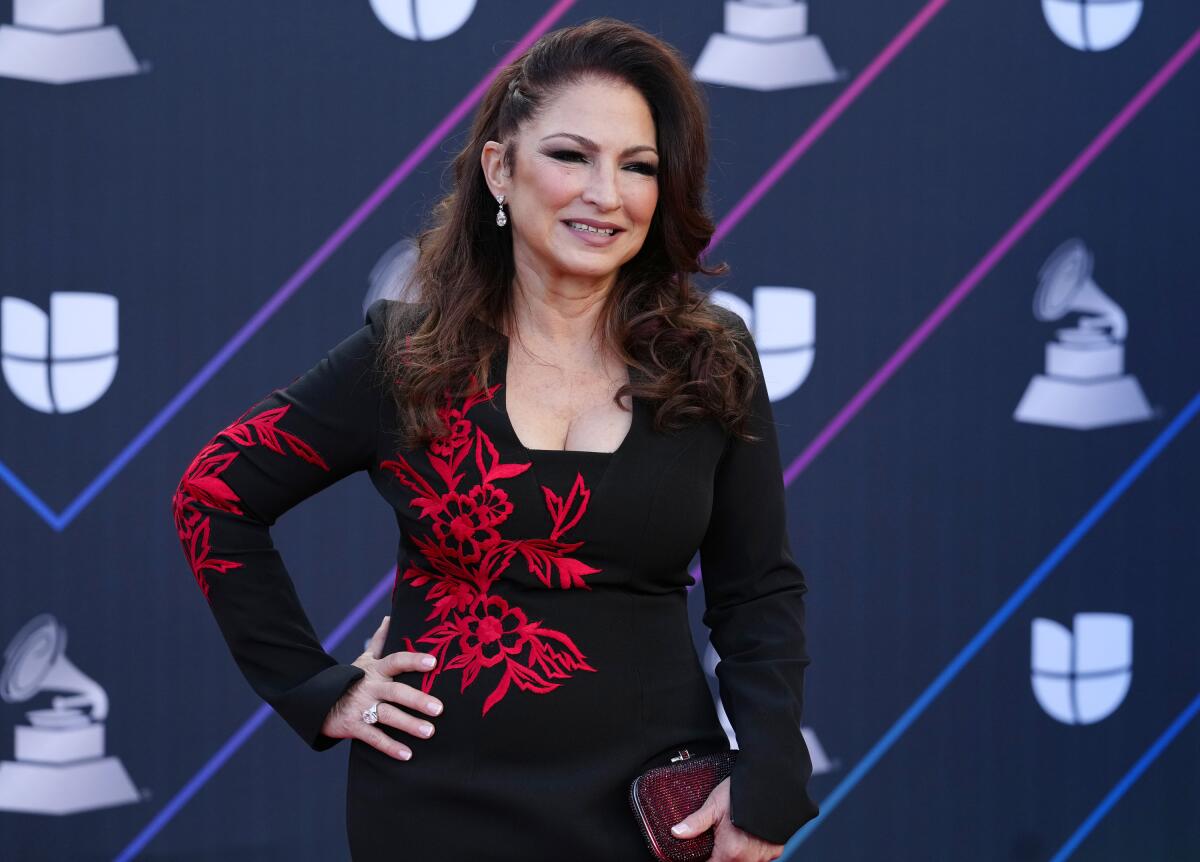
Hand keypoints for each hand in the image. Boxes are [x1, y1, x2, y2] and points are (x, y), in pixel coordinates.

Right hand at [319, 615, 443, 760]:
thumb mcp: (364, 660)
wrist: (318, 702)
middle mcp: (370, 687)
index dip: (414, 660)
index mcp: (375, 670)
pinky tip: (407, 755)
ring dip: (409, 724)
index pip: (396, 661)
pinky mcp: (353, 726)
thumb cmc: (351, 680)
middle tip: (439, 709)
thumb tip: (390, 616)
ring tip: (429, 732)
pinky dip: (390, 747)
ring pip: (387, 715)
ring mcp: (361, 707)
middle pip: (396, 691)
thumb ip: (380, 640)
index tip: (433, 662)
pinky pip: (374, 738)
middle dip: (418, 699)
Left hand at [670, 777, 784, 861]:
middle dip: (719, 855)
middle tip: (718, 839)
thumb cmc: (742, 792)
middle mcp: (748, 858)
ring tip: (733, 836)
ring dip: (735, 854)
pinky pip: (760, 857)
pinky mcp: (775, 850)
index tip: (700, 853)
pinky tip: (748, 836)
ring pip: (744, 861)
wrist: (771, 783)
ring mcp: (763, 856)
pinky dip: (752, 850)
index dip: (703, 860)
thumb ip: (695, 823)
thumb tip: (677, 832)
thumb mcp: (714, 805)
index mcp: (730, 851)